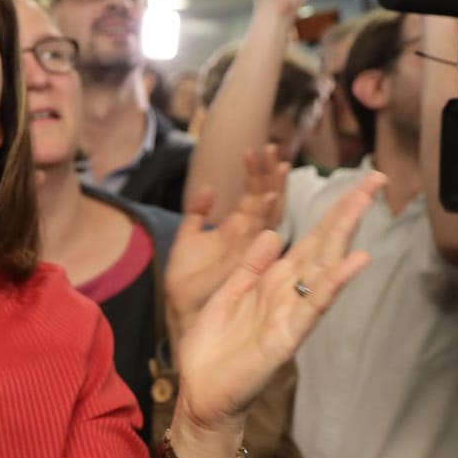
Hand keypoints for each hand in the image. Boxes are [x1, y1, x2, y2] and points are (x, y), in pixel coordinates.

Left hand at [167, 147, 289, 340]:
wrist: (180, 310)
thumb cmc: (186, 280)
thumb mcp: (187, 240)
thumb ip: (197, 214)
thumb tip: (207, 188)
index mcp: (237, 231)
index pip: (254, 196)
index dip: (259, 175)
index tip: (261, 150)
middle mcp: (249, 239)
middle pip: (267, 201)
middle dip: (271, 175)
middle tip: (273, 147)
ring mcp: (249, 250)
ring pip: (269, 214)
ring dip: (273, 189)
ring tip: (277, 163)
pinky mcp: (246, 264)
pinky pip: (262, 239)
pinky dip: (267, 217)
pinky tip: (270, 196)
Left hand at [174, 171, 385, 434]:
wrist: (201, 393)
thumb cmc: (214, 350)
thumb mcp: (226, 295)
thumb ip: (249, 266)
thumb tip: (270, 233)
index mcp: (273, 282)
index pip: (309, 240)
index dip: (330, 212)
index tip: (354, 184)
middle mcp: (289, 294)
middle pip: (323, 245)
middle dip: (347, 212)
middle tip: (376, 178)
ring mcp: (292, 314)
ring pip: (323, 267)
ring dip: (344, 235)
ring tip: (365, 203)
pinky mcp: (287, 337)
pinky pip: (314, 305)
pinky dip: (334, 282)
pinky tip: (355, 261)